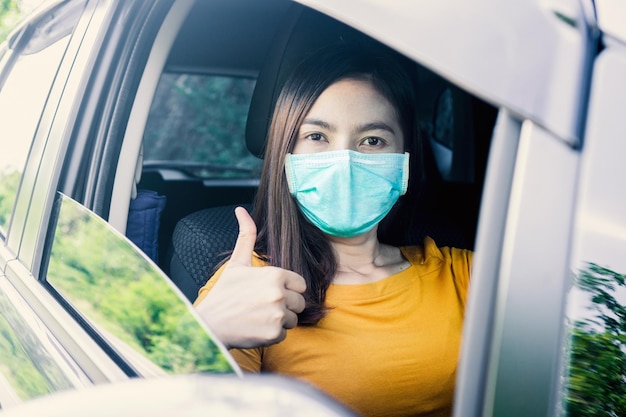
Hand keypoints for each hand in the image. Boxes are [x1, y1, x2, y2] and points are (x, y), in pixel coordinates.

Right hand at [195, 207, 306, 348]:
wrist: (209, 325)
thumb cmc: (224, 294)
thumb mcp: (237, 263)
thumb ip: (246, 236)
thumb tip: (241, 210)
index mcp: (275, 274)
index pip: (300, 284)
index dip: (287, 289)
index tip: (268, 292)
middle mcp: (279, 293)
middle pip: (300, 303)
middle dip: (285, 306)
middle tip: (262, 306)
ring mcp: (277, 314)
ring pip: (293, 319)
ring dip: (279, 321)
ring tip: (258, 317)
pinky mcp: (274, 333)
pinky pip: (284, 334)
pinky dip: (272, 335)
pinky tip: (255, 328)